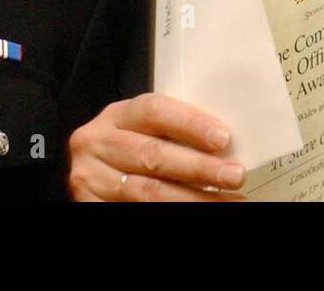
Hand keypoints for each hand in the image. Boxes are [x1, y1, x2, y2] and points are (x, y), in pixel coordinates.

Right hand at [68, 93, 248, 200]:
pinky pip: (135, 210)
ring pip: (148, 191)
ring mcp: (90, 178)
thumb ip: (172, 133)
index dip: (189, 123)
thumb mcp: (141, 133)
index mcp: (116, 116)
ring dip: (193, 199)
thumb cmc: (129, 152)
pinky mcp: (89, 205)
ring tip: (227, 201)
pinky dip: (171, 212)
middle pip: (153, 154)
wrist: (93, 177)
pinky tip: (194, 213)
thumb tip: (226, 146)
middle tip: (234, 175)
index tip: (223, 138)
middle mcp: (97, 143)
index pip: (153, 110)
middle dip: (199, 167)